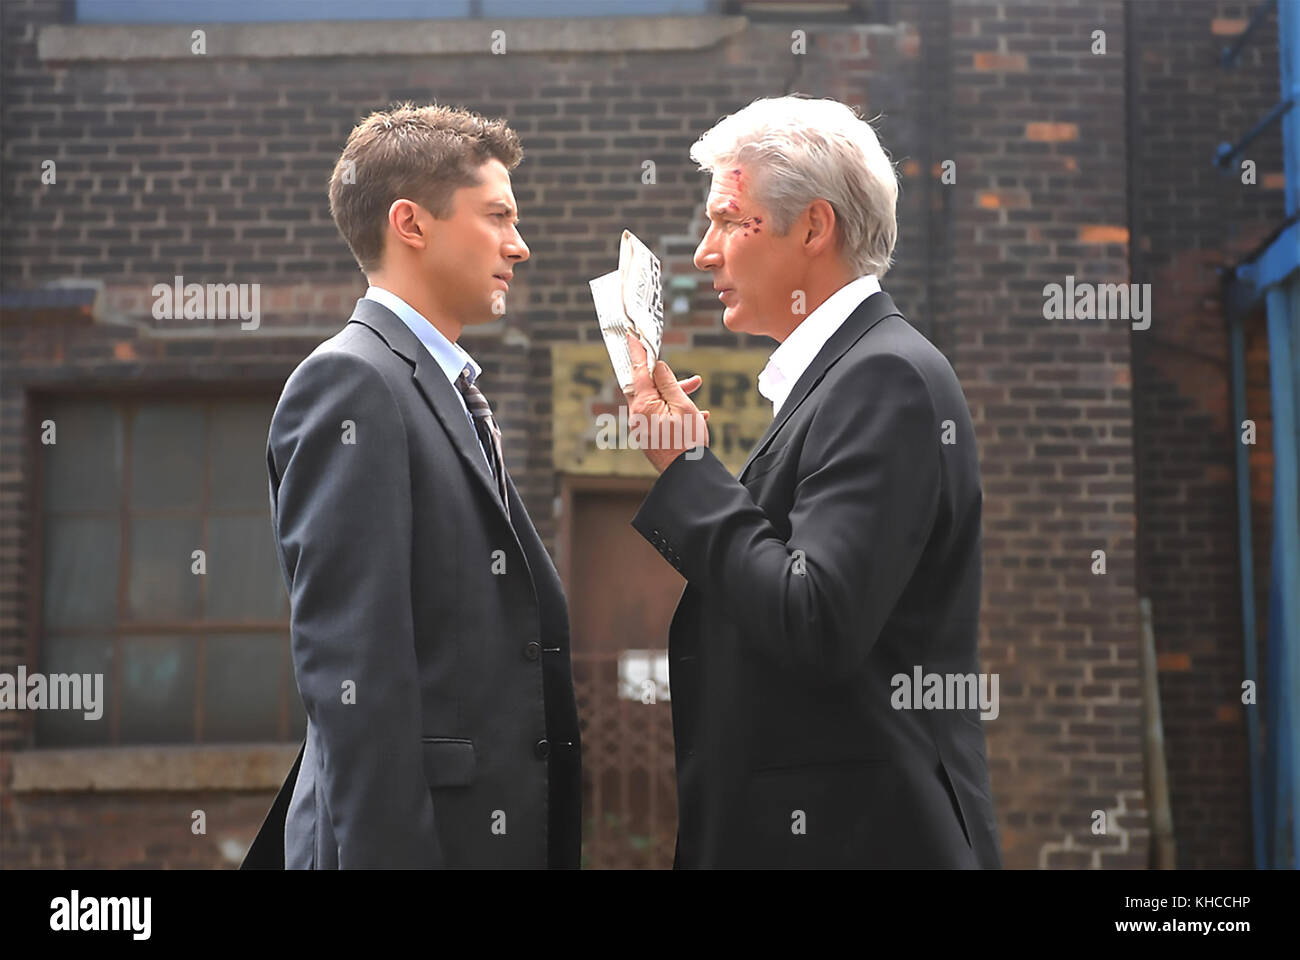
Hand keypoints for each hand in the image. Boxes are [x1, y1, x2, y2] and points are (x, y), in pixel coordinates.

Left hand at [622, 332, 709, 472]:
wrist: (687, 478)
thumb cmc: (688, 443)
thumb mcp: (683, 407)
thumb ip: (669, 383)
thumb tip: (657, 367)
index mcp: (642, 406)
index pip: (637, 372)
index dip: (637, 353)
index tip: (632, 336)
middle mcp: (637, 416)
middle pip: (648, 387)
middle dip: (668, 379)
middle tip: (691, 377)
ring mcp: (642, 428)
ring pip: (656, 402)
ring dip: (675, 394)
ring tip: (698, 390)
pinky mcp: (649, 437)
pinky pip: (659, 417)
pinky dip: (675, 411)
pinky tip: (699, 414)